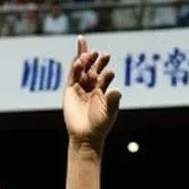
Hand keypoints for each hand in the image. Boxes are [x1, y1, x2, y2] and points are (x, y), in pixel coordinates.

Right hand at [63, 36, 120, 150]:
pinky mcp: (69, 90)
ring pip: (81, 70)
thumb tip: (119, 91)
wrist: (86, 135)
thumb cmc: (100, 125)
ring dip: (85, 61)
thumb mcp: (109, 112)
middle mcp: (90, 88)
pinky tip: (79, 60)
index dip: (105, 69)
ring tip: (90, 53)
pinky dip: (75, 68)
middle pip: (91, 69)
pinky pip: (72, 76)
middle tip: (99, 52)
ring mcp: (79, 88)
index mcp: (101, 91)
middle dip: (95, 60)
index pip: (103, 76)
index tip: (108, 62)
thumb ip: (113, 101)